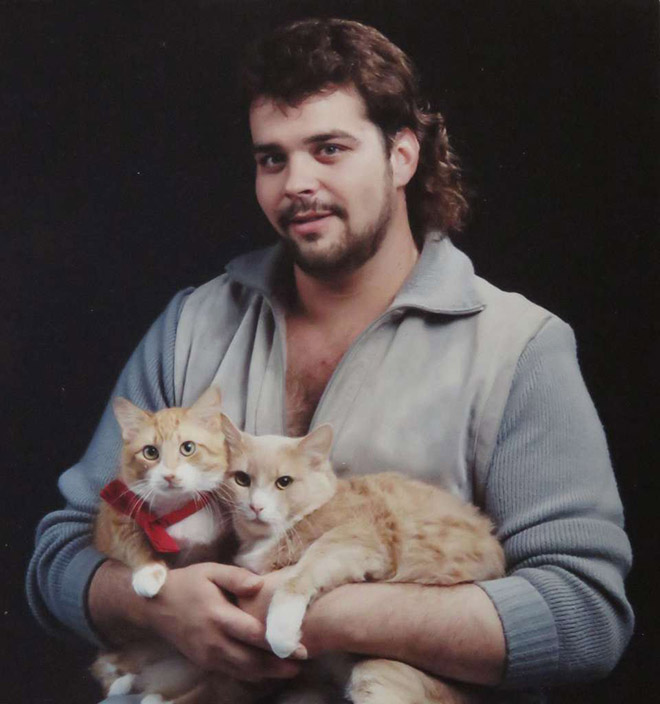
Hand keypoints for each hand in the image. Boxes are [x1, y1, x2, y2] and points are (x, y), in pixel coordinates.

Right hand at [142, 562, 300, 681]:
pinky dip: (251, 674)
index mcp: (218, 616)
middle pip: (251, 659)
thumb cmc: (188, 583)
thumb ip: (236, 576)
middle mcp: (213, 641)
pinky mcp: (204, 662)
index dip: (277, 642)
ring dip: (267, 673)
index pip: (253, 634)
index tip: (299, 644)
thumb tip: (260, 584)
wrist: (156, 605)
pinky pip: (231, 672)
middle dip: (277, 664)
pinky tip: (266, 672)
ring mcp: (207, 655)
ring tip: (290, 670)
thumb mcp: (211, 570)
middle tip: (301, 662)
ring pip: (242, 671)